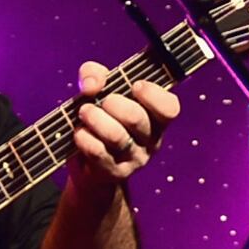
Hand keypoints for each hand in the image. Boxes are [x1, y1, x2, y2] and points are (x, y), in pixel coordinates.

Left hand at [65, 61, 176, 189]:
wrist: (88, 164)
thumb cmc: (101, 119)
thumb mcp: (100, 91)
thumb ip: (96, 75)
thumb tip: (91, 84)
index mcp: (156, 117)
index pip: (169, 108)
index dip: (153, 94)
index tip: (135, 85)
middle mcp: (151, 140)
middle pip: (137, 119)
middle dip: (113, 104)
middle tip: (100, 101)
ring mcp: (135, 159)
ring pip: (117, 136)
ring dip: (95, 119)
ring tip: (83, 112)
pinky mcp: (115, 173)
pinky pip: (99, 153)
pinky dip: (85, 138)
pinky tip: (79, 132)